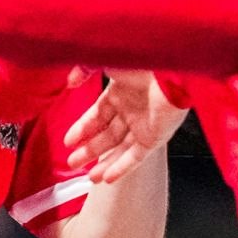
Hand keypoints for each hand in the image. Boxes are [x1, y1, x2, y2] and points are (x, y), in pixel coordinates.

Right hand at [68, 70, 189, 183]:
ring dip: (103, 162)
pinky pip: (136, 157)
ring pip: (120, 149)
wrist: (168, 69)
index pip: (97, 115)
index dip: (82, 129)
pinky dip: (121, 168)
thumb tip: (70, 83)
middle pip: (107, 135)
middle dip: (89, 149)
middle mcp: (132, 109)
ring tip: (88, 176)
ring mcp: (144, 124)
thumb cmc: (140, 59)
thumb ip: (83, 69)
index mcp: (120, 91)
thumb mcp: (102, 59)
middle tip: (73, 161)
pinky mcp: (155, 137)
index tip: (69, 141)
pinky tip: (107, 178)